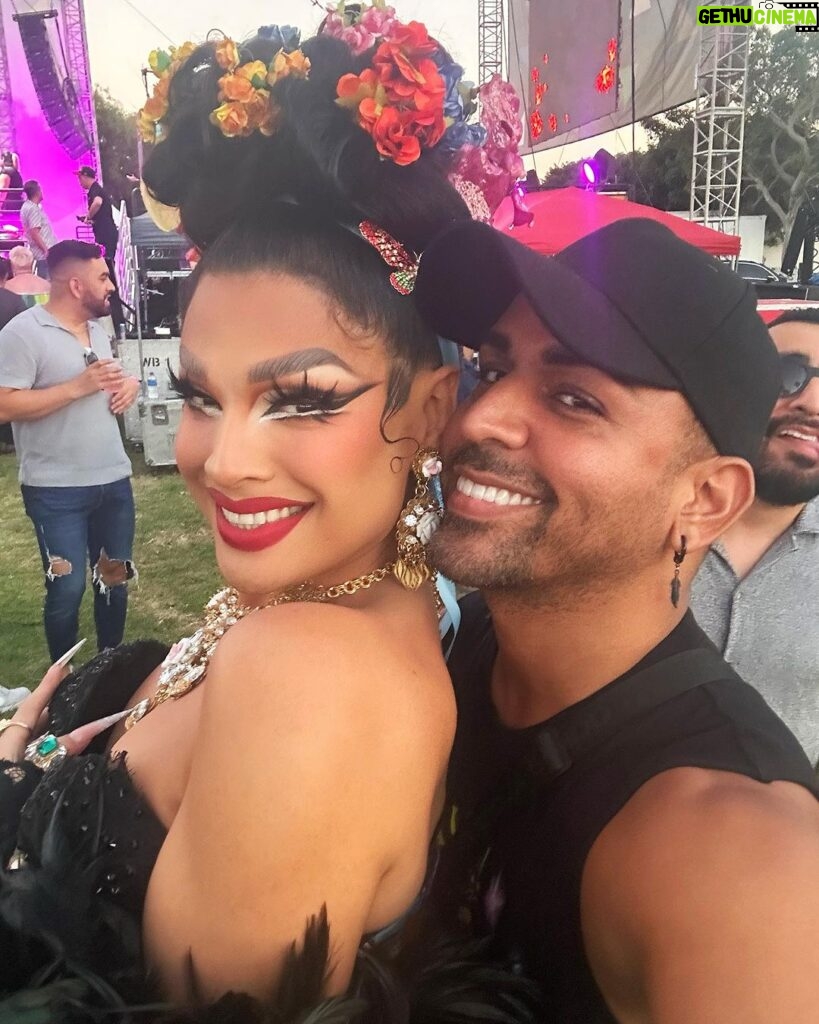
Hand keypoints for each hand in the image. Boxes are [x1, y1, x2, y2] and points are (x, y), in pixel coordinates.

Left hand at [0, 656, 128, 764]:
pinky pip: (38, 754)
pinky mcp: (18, 775)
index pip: (33, 705)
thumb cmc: (7, 790)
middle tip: (75, 689)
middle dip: (54, 705)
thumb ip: (62, 749)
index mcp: (11, 739)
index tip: (64, 663)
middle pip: (34, 720)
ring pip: (37, 738)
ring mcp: (13, 760)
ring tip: (77, 715)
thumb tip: (92, 727)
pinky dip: (53, 747)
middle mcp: (11, 745)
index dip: (48, 684)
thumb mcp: (35, 768)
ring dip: (56, 728)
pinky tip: (66, 748)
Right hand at [71, 359, 124, 398]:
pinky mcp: (97, 386)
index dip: (108, 361)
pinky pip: (108, 384)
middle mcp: (94, 372)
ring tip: (123, 374)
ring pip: (109, 376)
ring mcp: (96, 379)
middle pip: (107, 368)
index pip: (101, 362)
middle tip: (122, 367)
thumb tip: (101, 369)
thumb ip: (93, 370)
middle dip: (115, 367)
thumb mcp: (86, 373)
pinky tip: (119, 383)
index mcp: (90, 368)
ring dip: (117, 375)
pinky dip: (115, 383)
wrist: (73, 388)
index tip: (114, 360)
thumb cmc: (79, 382)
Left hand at [109, 375, 139, 414]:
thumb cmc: (127, 381)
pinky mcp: (133, 400)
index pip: (122, 393)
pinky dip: (124, 409)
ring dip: (120, 408)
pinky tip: (120, 411)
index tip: (112, 400)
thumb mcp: (120, 380)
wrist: (136, 382)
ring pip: (127, 404)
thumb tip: (107, 387)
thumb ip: (114, 384)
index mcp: (127, 387)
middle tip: (112, 407)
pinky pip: (129, 405)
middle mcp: (130, 392)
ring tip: (115, 411)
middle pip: (124, 400)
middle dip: (118, 404)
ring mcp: (132, 397)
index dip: (117, 397)